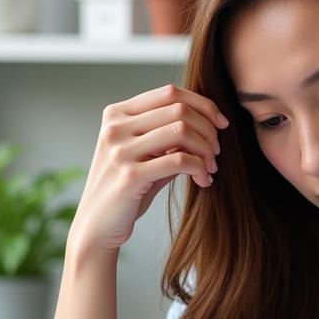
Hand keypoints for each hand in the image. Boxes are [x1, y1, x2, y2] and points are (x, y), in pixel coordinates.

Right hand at [68, 84, 227, 255]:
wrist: (97, 225)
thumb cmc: (126, 191)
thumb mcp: (144, 156)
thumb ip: (168, 138)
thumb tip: (208, 125)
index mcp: (117, 114)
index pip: (169, 93)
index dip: (203, 105)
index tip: (221, 124)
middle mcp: (115, 127)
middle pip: (179, 109)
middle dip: (208, 130)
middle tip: (216, 153)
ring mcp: (120, 150)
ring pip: (181, 131)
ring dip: (206, 150)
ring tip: (210, 168)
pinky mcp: (129, 175)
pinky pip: (178, 160)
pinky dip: (198, 167)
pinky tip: (203, 180)